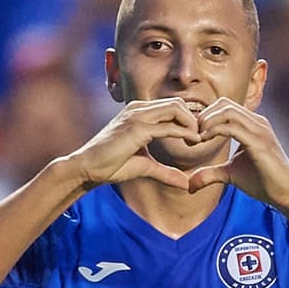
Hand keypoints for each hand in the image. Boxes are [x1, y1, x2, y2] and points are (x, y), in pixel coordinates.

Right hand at [68, 98, 198, 190]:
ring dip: (192, 124)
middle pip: (177, 103)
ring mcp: (137, 116)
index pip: (172, 107)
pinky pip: (168, 126)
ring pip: (176, 109)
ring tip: (198, 141)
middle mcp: (138, 108)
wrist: (87, 168)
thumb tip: (185, 184)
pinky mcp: (136, 128)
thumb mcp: (144, 166)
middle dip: (194, 119)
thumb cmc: (110, 165)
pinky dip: (184, 133)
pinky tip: (192, 143)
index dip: (188, 120)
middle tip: (201, 138)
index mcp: (139, 112)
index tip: (197, 138)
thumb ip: (165, 172)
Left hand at [187, 98, 288, 207]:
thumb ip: (211, 173)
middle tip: (192, 136)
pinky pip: (233, 127)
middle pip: (224, 104)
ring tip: (197, 139)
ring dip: (207, 122)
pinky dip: (214, 130)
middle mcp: (257, 122)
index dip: (205, 117)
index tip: (193, 136)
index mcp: (251, 125)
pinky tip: (204, 141)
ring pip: (227, 111)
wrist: (287, 193)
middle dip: (203, 117)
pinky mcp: (260, 142)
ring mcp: (260, 130)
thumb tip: (190, 183)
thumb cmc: (264, 182)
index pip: (224, 107)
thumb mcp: (230, 174)